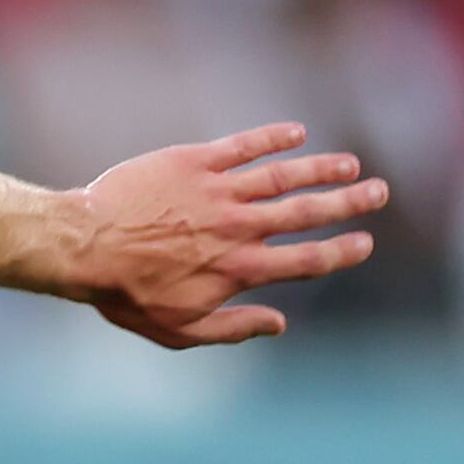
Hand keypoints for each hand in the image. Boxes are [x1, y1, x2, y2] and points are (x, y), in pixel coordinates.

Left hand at [66, 123, 384, 346]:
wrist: (83, 246)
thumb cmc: (125, 294)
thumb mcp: (179, 330)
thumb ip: (233, 328)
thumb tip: (280, 324)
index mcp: (239, 270)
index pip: (307, 260)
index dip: (342, 251)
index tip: (366, 242)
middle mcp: (238, 228)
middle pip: (308, 212)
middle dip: (349, 202)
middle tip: (380, 191)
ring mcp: (218, 191)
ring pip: (283, 176)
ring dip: (322, 168)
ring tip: (350, 163)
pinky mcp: (194, 162)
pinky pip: (243, 147)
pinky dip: (273, 138)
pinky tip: (297, 132)